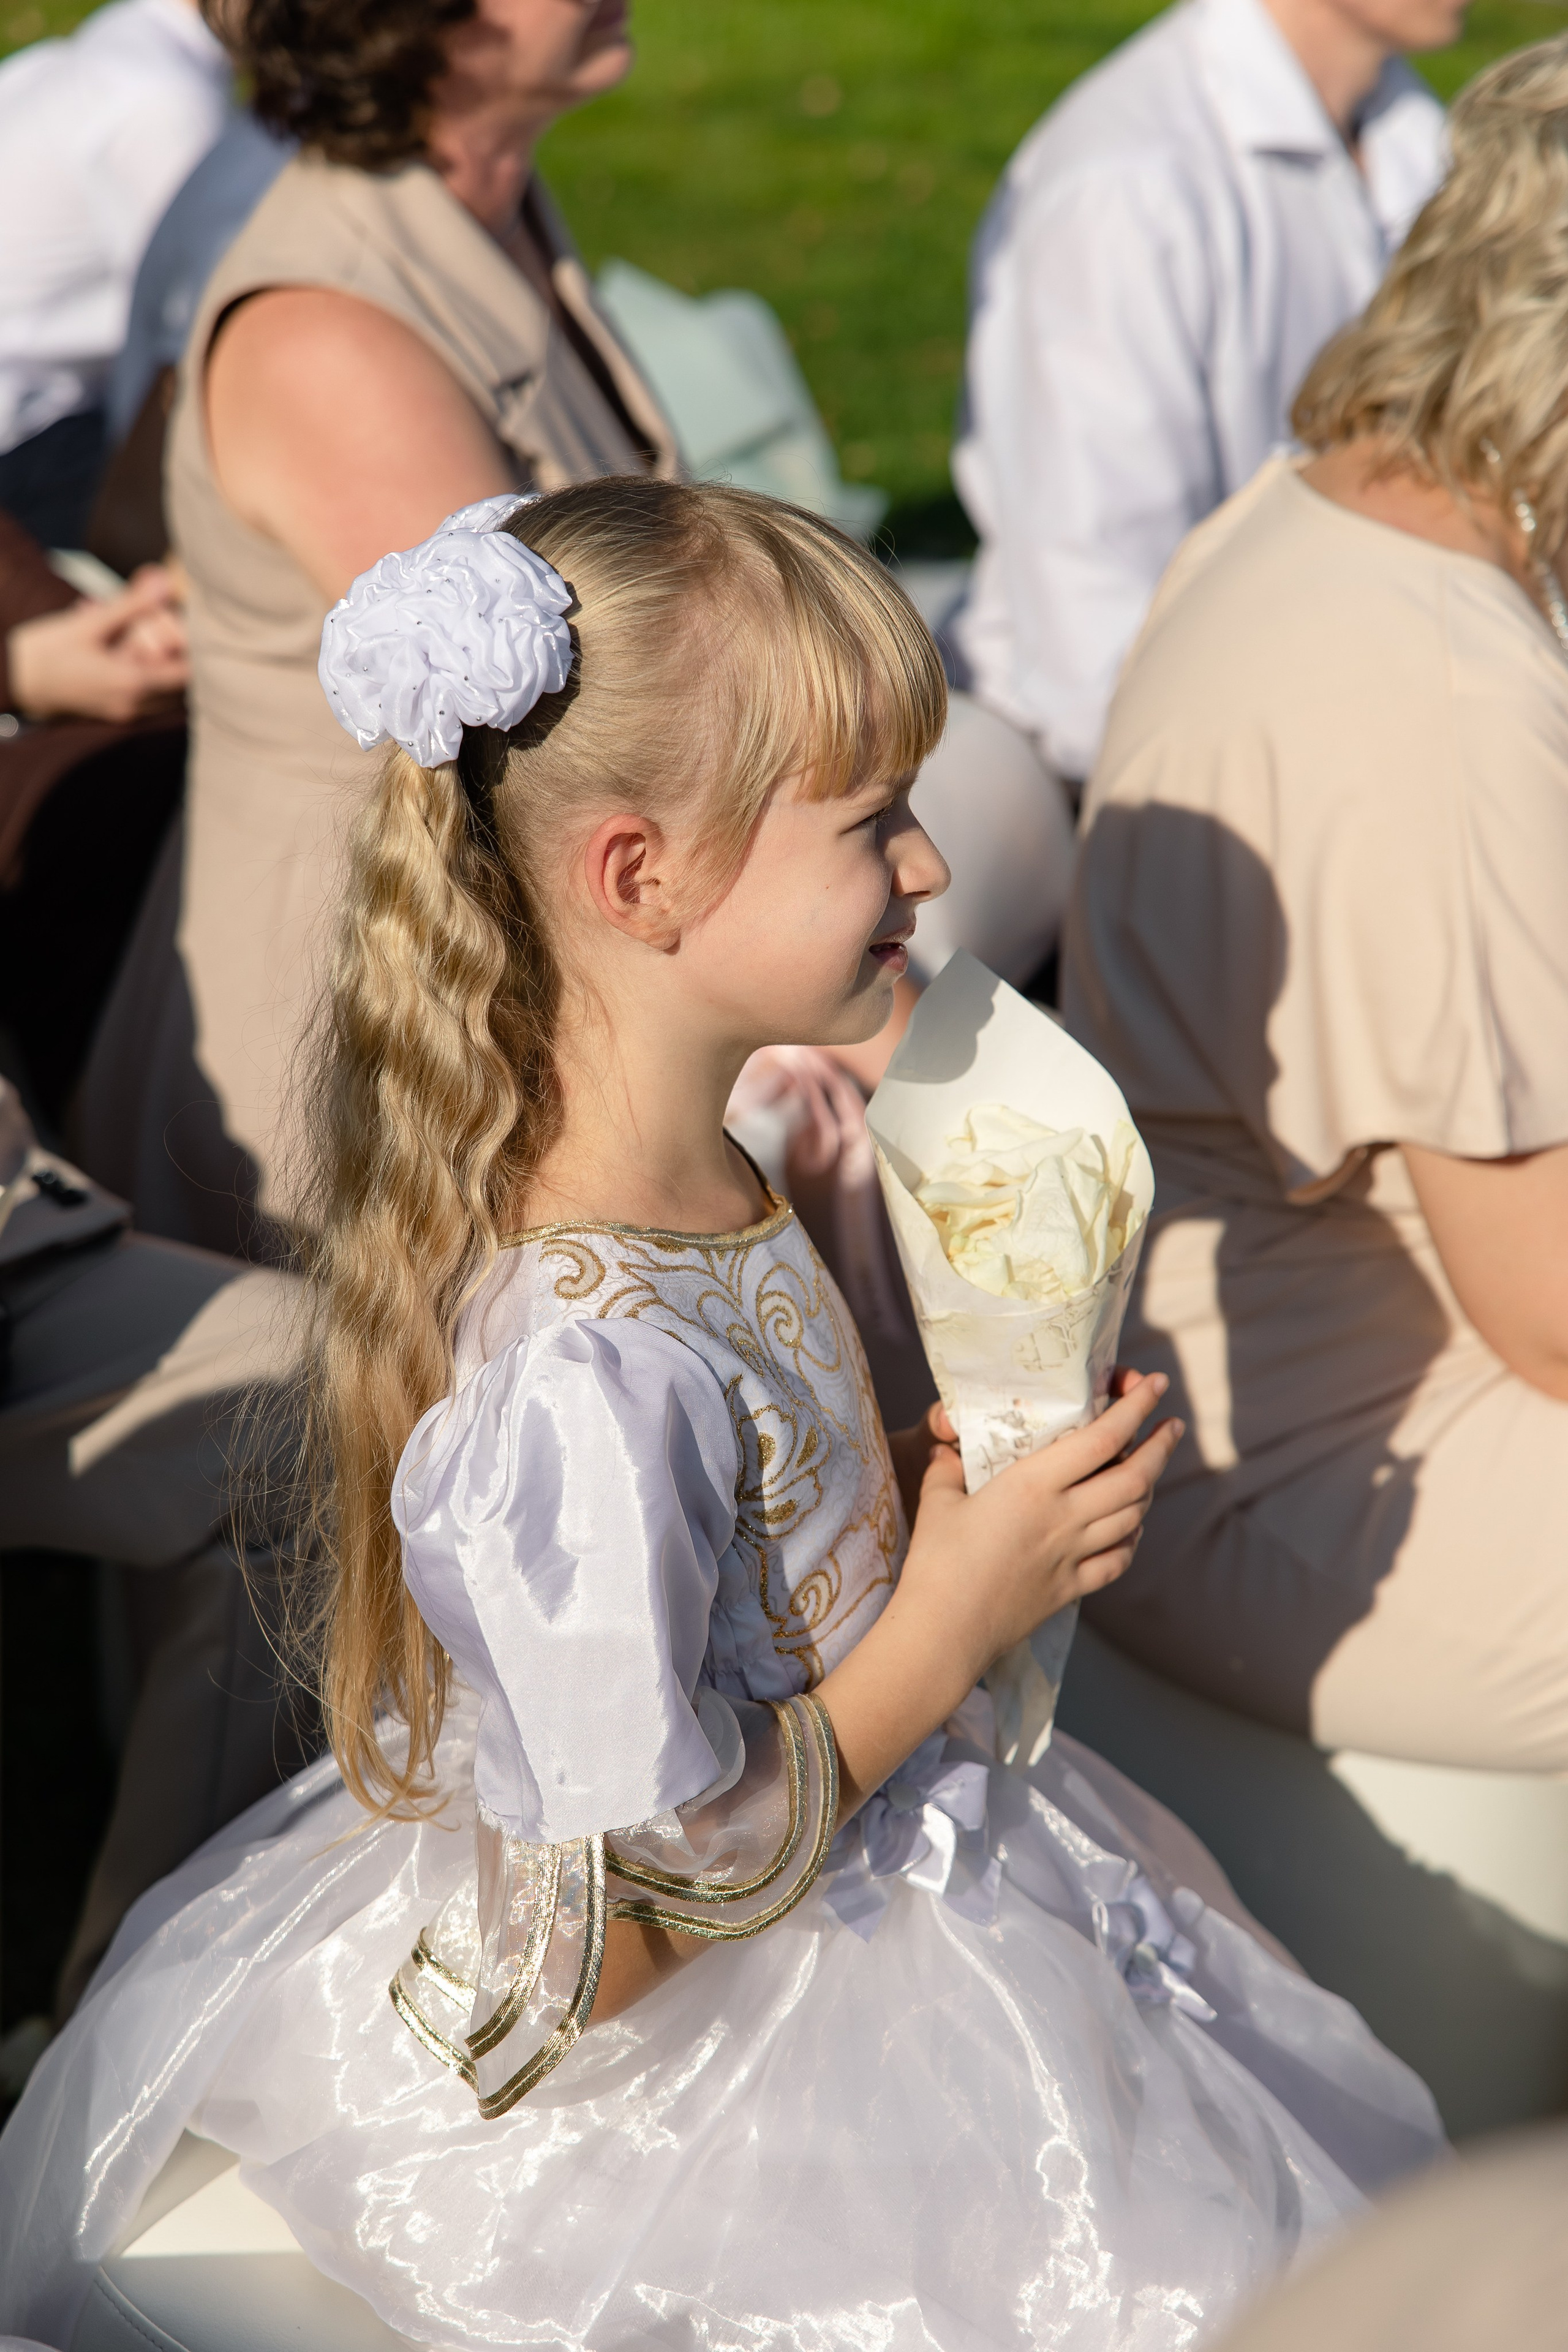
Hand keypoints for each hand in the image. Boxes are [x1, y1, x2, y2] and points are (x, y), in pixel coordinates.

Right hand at [6, 565, 188, 722]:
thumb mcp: (90, 623)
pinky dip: (141, 671)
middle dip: (178, 656)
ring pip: (162, 691)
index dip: (197, 652)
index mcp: (133, 682)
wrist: (12, 679)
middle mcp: (134, 704)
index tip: (192, 629)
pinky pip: (141, 694)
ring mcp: (124, 712)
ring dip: (159, 664)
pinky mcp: (112, 712)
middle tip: (166, 628)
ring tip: (140, 633)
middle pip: (180, 686)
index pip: (189, 674)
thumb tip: (165, 583)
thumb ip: (131, 605)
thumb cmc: (46, 650)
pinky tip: (119, 644)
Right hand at [898, 1369, 1180, 1694]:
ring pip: (1133, 1515)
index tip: (1156, 1385)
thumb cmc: (936, 1565)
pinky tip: (1131, 1528)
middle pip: (1134, 1476)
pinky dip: (1133, 1538)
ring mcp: (1073, 1556)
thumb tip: (946, 1449)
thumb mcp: (937, 1501)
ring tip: (1150, 1468)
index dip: (1136, 1407)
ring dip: (1149, 1487)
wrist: (944, 1634)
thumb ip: (947, 1468)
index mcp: (1033, 1486)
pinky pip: (1119, 1558)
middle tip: (1172, 1424)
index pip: (1102, 1438)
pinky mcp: (1071, 1588)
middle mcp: (1064, 1518)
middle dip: (1160, 1445)